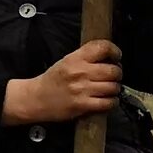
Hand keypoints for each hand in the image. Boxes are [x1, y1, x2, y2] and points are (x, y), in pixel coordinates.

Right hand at [2, 39, 122, 123]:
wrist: (36, 99)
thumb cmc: (52, 81)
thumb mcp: (66, 61)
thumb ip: (86, 57)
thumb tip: (110, 57)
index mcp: (75, 59)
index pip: (103, 47)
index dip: (114, 51)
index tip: (116, 56)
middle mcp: (80, 72)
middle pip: (113, 70)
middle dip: (117, 74)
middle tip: (112, 76)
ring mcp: (82, 89)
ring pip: (113, 87)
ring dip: (114, 89)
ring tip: (107, 89)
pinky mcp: (82, 105)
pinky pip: (108, 103)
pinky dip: (111, 102)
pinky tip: (106, 100)